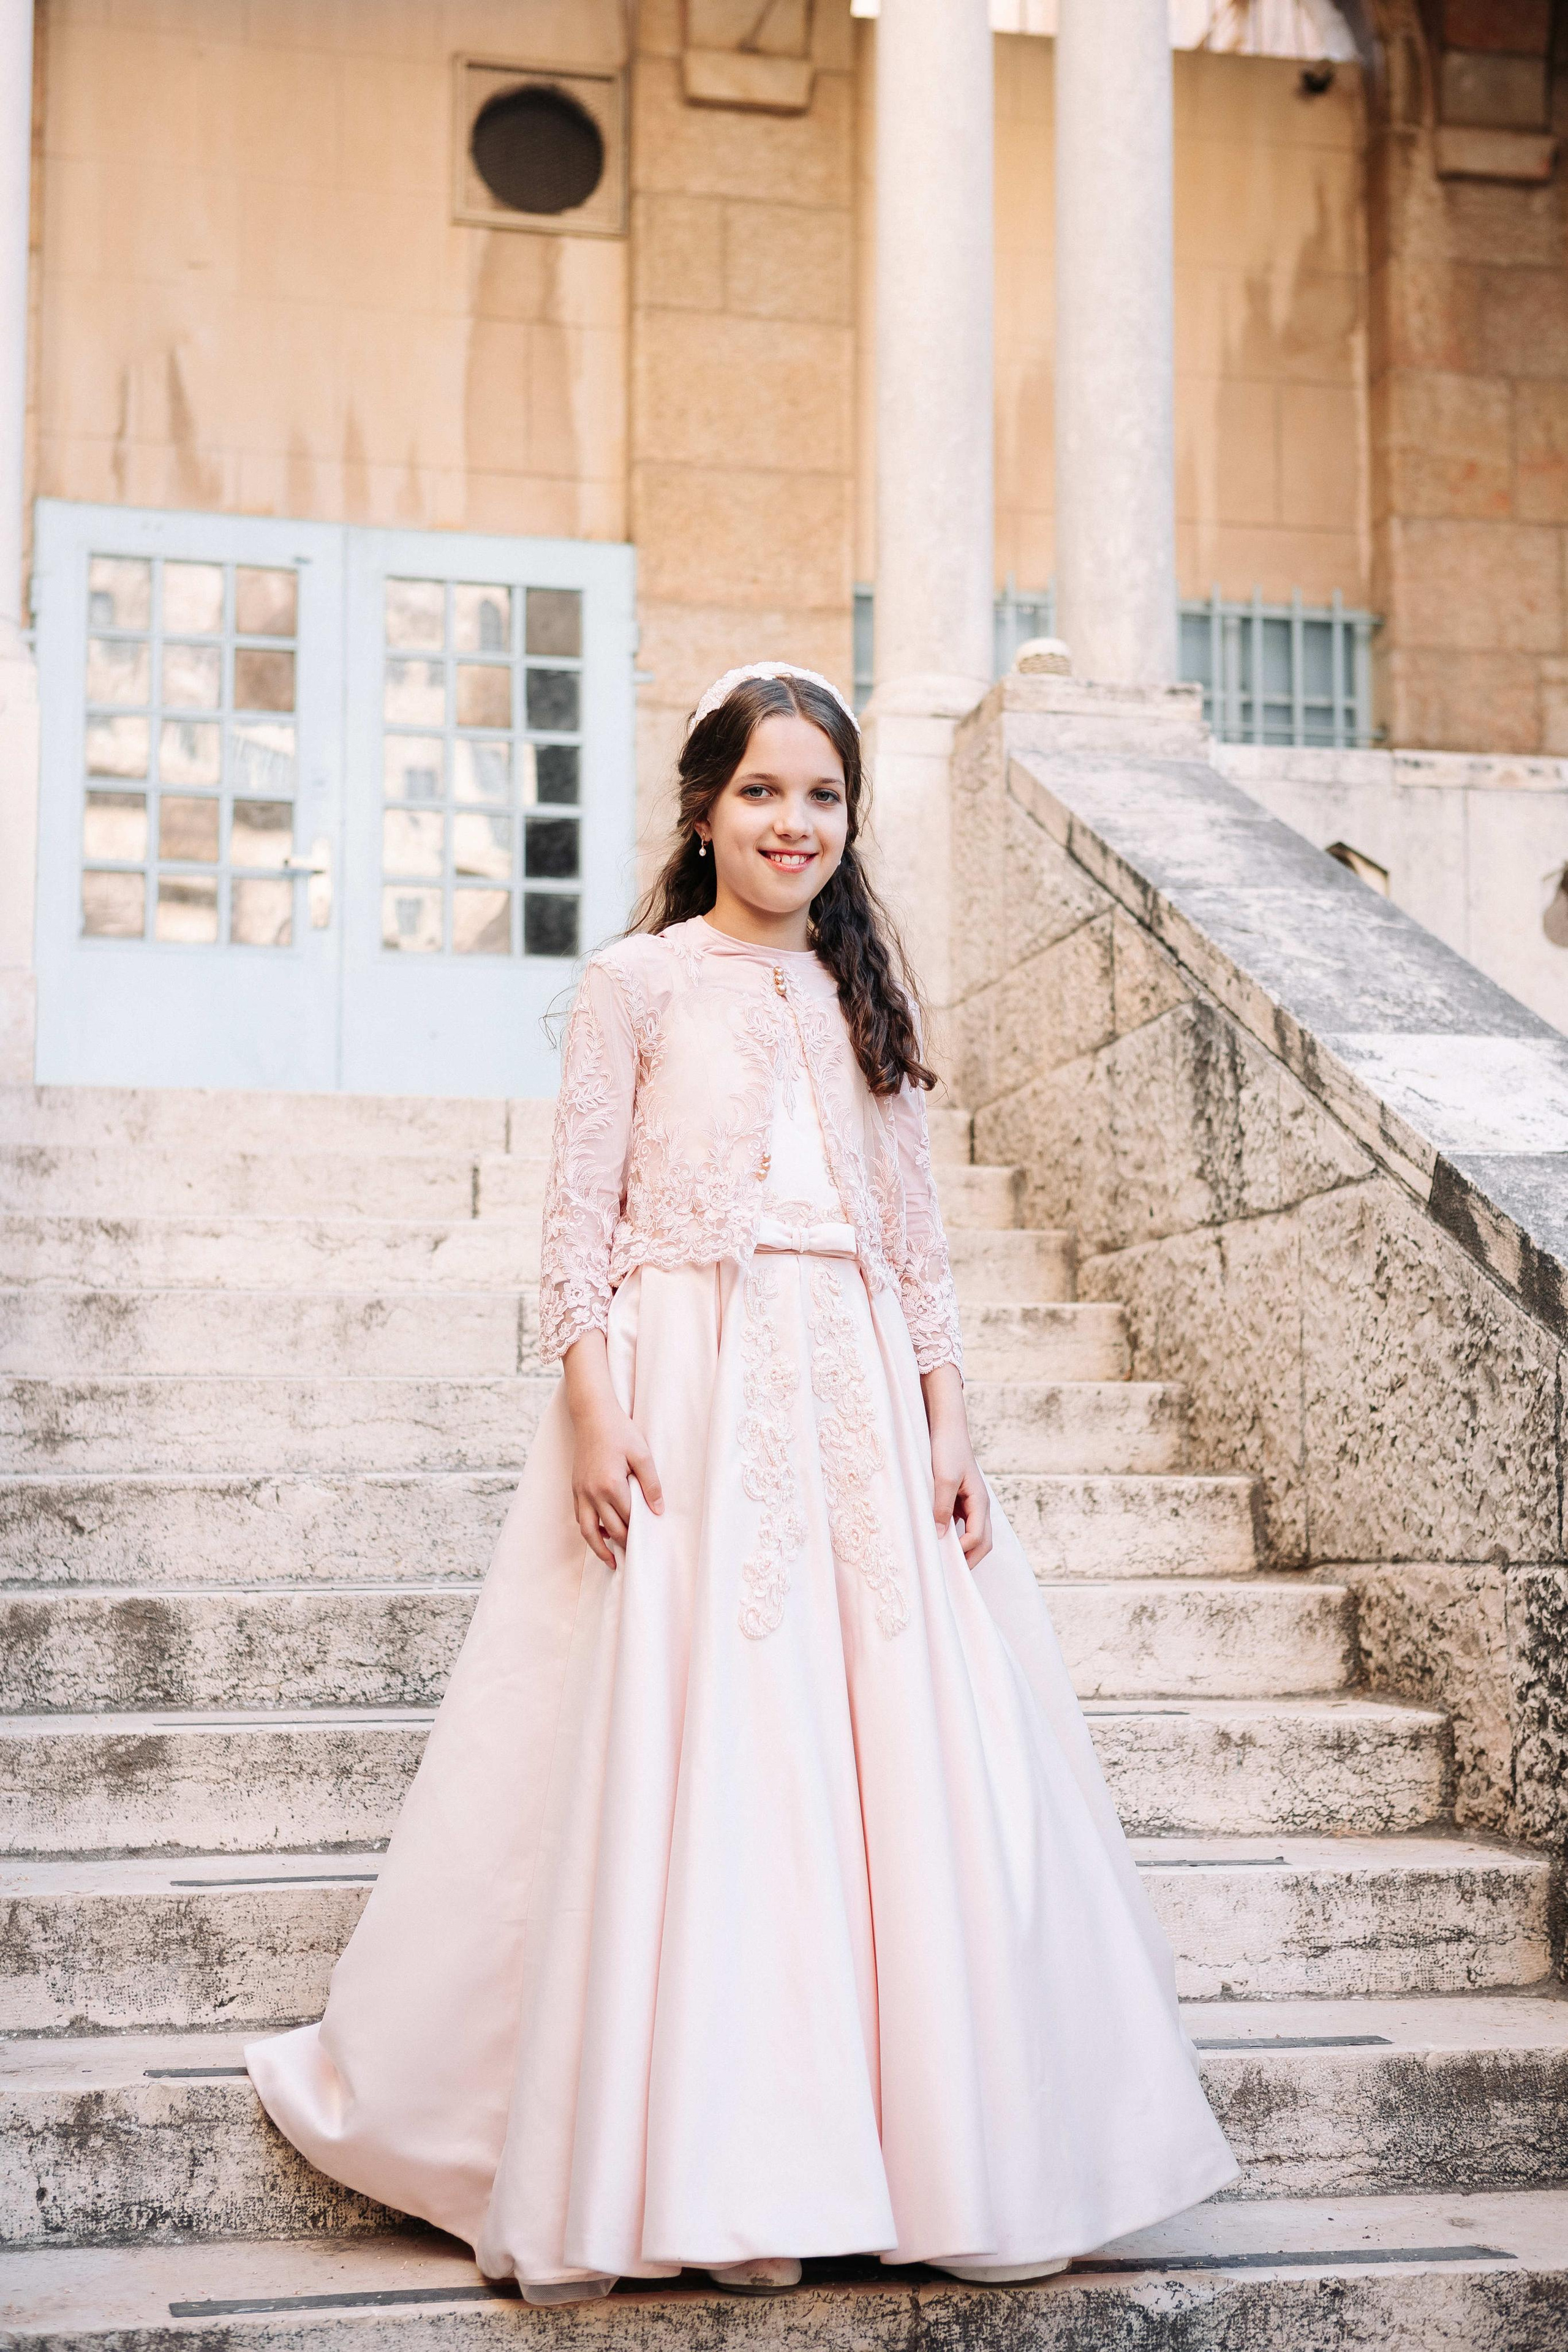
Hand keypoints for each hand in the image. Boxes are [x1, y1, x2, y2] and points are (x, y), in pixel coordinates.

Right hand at [562, 1332, 662, 1566]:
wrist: (592, 1415)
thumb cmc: (620, 1432)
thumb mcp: (642, 1454)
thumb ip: (651, 1484)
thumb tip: (658, 1511)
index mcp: (611, 1485)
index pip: (628, 1519)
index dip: (639, 1531)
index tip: (650, 1544)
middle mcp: (592, 1493)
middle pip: (609, 1529)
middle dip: (624, 1544)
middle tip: (637, 1556)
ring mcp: (580, 1492)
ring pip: (588, 1530)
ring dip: (599, 1548)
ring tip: (611, 1561)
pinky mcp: (574, 1488)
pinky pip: (579, 1517)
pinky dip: (589, 1530)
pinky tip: (600, 1534)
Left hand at [921, 1362, 991, 1566]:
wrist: (947, 1427)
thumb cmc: (946, 1450)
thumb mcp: (942, 1478)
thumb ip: (941, 1508)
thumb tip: (939, 1537)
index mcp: (980, 1502)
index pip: (978, 1538)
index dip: (962, 1552)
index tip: (942, 1558)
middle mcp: (980, 1506)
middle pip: (982, 1543)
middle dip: (968, 1561)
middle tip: (947, 1576)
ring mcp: (971, 1504)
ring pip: (973, 1535)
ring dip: (961, 1551)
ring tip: (942, 1563)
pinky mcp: (960, 1500)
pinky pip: (962, 1525)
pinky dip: (953, 1537)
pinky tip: (936, 1541)